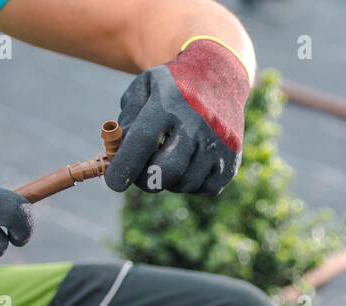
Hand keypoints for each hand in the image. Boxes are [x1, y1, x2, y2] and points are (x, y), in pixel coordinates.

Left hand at [104, 39, 249, 197]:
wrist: (220, 75)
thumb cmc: (173, 87)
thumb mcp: (144, 88)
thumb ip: (127, 119)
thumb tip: (118, 155)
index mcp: (170, 103)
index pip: (142, 142)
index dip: (124, 167)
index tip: (114, 182)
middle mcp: (197, 124)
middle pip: (164, 172)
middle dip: (145, 180)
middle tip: (141, 173)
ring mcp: (218, 144)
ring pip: (183, 184)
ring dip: (169, 180)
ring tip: (169, 159)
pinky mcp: (231, 161)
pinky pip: (204, 188)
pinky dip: (192, 183)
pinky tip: (190, 164)